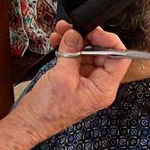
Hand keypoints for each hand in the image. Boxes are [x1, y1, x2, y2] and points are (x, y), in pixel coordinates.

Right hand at [10, 24, 126, 141]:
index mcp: (103, 89)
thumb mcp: (62, 77)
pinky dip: (67, 47)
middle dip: (87, 37)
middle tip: (73, 28)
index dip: (109, 42)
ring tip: (61, 31)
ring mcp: (85, 81)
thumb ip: (71, 52)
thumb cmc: (47, 111)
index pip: (119, 59)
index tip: (94, 31)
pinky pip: (76, 57)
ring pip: (87, 52)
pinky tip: (57, 41)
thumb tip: (75, 33)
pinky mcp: (74, 78)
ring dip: (74, 40)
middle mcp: (98, 85)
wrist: (30, 122)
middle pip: (102, 53)